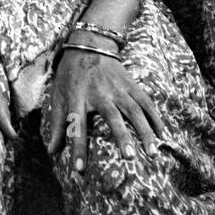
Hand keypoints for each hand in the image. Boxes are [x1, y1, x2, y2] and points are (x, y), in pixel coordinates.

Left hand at [46, 48, 164, 171]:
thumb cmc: (70, 75)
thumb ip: (57, 124)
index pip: (75, 125)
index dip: (77, 148)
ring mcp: (117, 87)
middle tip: (129, 157)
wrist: (89, 44)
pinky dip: (155, 117)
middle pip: (111, 115)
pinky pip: (145, 101)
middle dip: (121, 136)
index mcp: (77, 97)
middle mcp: (99, 92)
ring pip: (134, 109)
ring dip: (144, 131)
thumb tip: (51, 151)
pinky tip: (162, 134)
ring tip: (152, 152)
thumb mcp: (58, 95)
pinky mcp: (130, 83)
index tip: (80, 170)